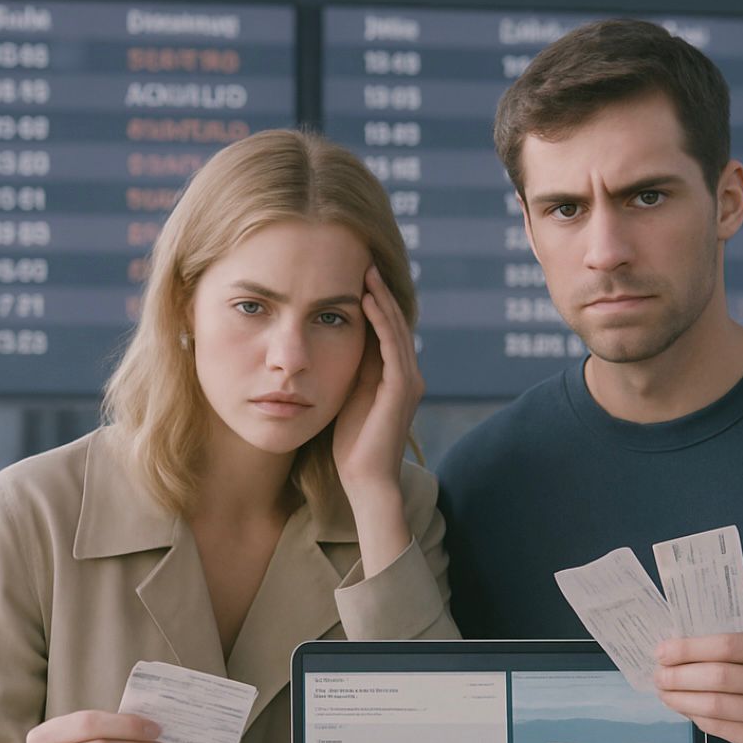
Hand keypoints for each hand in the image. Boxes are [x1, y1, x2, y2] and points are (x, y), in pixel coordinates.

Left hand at [332, 265, 423, 499]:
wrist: (366, 481)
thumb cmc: (352, 446)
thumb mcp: (349, 397)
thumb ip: (351, 371)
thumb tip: (334, 342)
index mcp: (396, 378)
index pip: (387, 331)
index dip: (375, 303)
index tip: (356, 276)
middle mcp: (408, 376)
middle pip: (395, 324)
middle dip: (380, 292)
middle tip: (363, 261)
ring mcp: (408, 382)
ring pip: (396, 330)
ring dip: (381, 299)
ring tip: (366, 272)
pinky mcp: (401, 389)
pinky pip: (392, 347)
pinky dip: (381, 321)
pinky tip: (367, 300)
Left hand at [653, 633, 742, 742]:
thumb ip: (735, 652)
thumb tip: (677, 651)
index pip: (728, 645)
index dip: (689, 648)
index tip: (662, 651)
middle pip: (718, 676)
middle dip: (678, 675)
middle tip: (658, 674)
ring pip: (714, 705)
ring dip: (680, 698)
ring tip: (664, 691)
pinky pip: (718, 728)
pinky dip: (694, 716)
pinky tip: (684, 707)